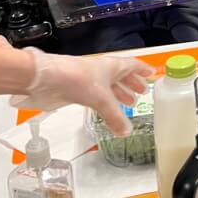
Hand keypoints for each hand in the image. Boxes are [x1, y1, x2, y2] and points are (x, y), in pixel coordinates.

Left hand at [11, 48, 154, 135]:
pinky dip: (104, 102)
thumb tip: (127, 132)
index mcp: (111, 66)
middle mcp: (101, 71)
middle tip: (141, 93)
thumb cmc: (77, 79)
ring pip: (108, 86)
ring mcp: (88, 79)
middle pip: (121, 76)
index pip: (132, 65)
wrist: (46, 79)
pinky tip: (105, 110)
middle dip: (131, 84)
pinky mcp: (76, 89)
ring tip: (127, 103)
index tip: (151, 73)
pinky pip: (96, 95)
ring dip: (118, 93)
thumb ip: (114, 117)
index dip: (142, 70)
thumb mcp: (101, 99)